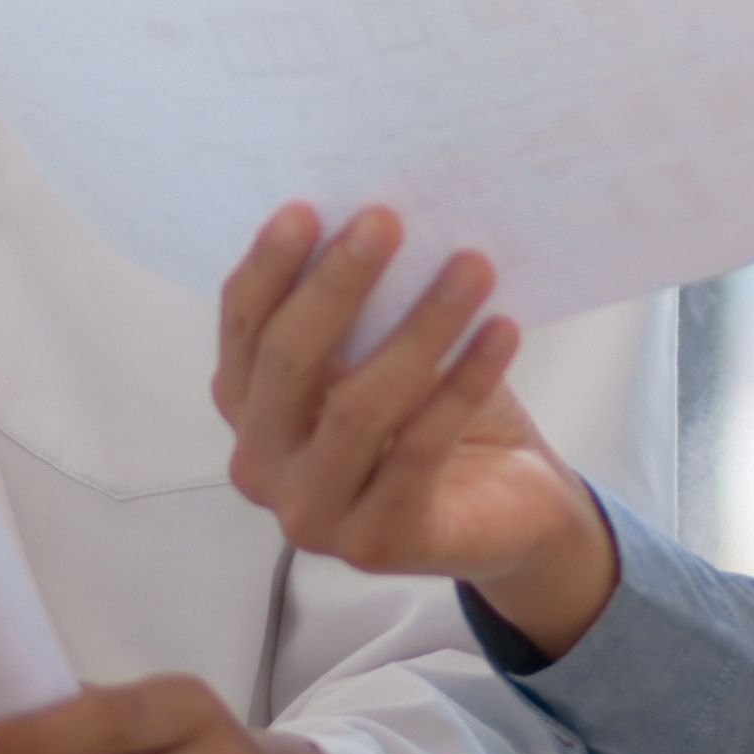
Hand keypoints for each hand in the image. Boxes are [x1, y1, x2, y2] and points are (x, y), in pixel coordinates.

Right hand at [212, 205, 619, 657]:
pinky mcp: (377, 545)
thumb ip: (361, 309)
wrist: (509, 508)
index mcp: (249, 409)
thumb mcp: (387, 353)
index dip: (270, 267)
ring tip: (473, 266)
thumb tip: (372, 213)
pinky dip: (463, 384)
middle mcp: (262, 467)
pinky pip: (419, 452)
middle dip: (336, 283)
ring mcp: (312, 516)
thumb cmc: (437, 414)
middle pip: (287, 363)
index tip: (309, 208)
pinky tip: (501, 332)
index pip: (244, 329)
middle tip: (387, 219)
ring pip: (356, 408)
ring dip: (420, 327)